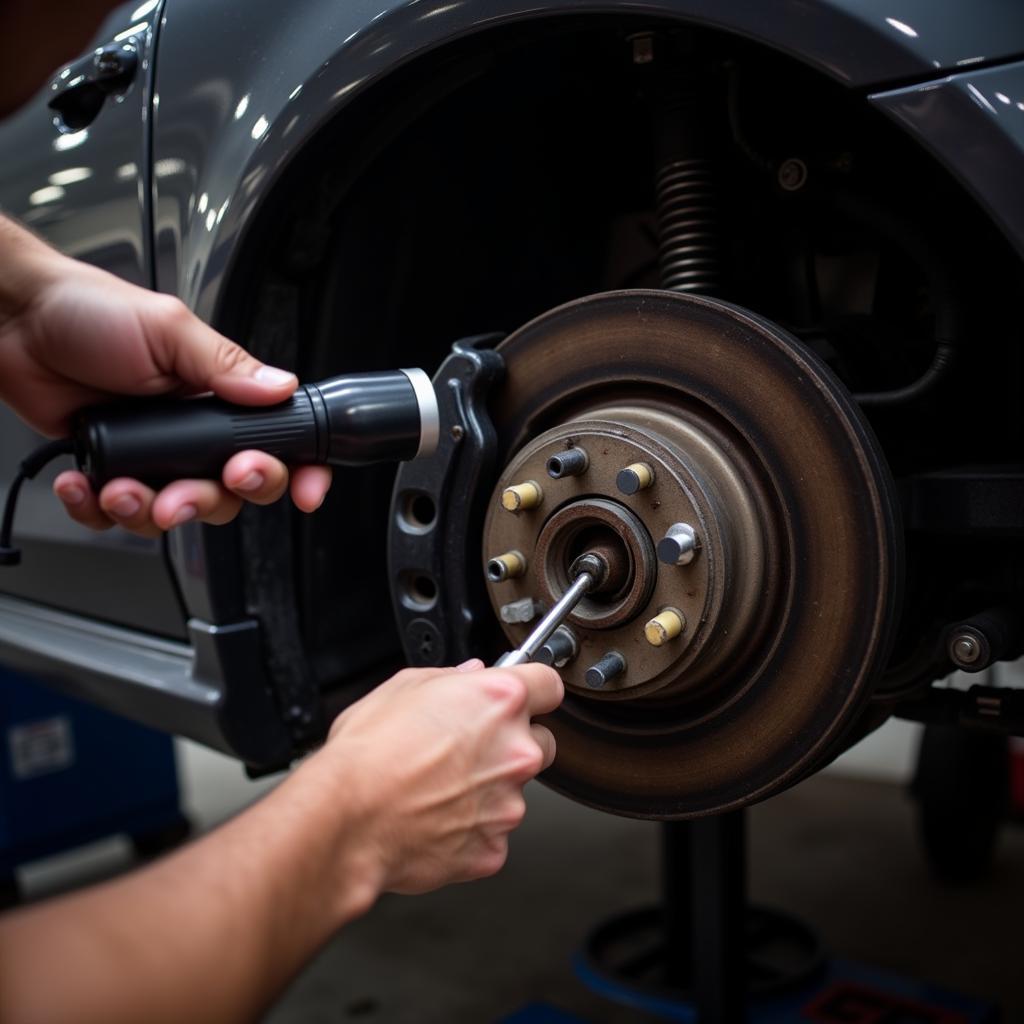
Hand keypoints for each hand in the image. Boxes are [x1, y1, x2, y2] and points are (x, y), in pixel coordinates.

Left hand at [0, 216, 330, 534]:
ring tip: (120, 487)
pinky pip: (117, 516)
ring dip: (148, 511)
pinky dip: (99, 511)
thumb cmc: (88, 311)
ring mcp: (152, 455)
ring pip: (175, 513)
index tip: (302, 493)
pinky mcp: (110, 470)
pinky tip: (86, 484)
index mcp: (219, 397)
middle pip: (230, 494)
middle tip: (185, 492)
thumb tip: (281, 388)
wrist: (14, 322)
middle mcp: (192, 432)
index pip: (276, 443)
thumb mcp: (168, 330)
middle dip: (209, 501)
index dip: (296, 472)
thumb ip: (226, 365)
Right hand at [317, 660, 563, 895]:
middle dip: (513, 743)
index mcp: (499, 702)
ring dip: (488, 789)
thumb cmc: (366, 754)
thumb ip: (449, 677)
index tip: (522, 698)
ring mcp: (508, 803)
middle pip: (541, 741)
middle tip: (468, 748)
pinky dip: (470, 828)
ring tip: (437, 788)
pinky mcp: (493, 848)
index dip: (533, 690)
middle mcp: (514, 751)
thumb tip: (469, 676)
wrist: (346, 819)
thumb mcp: (401, 687)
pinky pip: (491, 833)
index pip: (549, 685)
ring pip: (514, 790)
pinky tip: (434, 818)